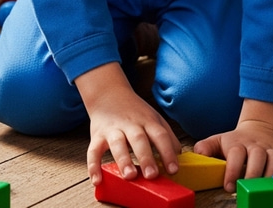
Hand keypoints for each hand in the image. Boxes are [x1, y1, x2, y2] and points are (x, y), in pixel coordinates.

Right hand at [76, 62, 181, 185]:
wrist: (108, 93)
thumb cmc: (134, 111)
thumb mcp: (154, 118)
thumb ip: (167, 136)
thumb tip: (179, 156)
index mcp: (147, 121)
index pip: (160, 135)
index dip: (168, 152)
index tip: (174, 169)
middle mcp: (131, 124)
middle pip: (139, 139)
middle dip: (146, 157)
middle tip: (152, 175)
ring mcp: (113, 129)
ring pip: (117, 144)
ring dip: (123, 160)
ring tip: (129, 175)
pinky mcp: (97, 135)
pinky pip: (93, 150)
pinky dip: (93, 165)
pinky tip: (97, 179)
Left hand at [193, 100, 272, 191]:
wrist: (260, 128)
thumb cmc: (236, 142)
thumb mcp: (219, 140)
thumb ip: (206, 147)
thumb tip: (198, 153)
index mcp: (239, 143)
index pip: (236, 154)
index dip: (232, 170)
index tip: (228, 186)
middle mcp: (256, 146)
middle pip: (257, 156)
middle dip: (252, 174)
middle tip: (247, 190)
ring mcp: (272, 150)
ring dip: (271, 175)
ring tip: (265, 191)